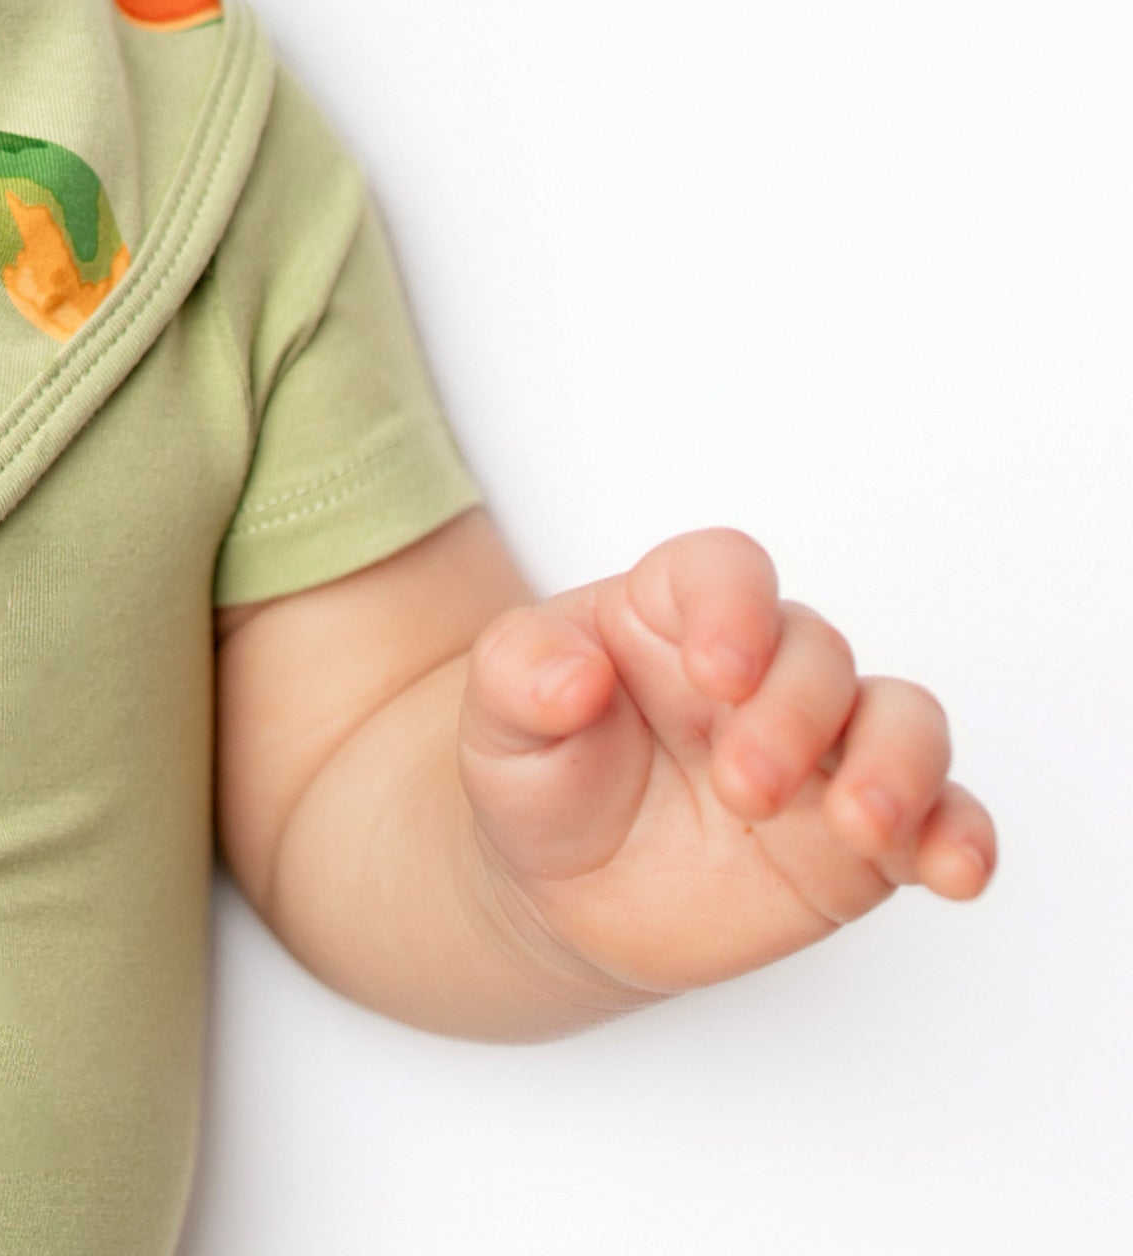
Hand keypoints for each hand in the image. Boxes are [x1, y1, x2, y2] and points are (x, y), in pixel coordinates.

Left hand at [460, 528, 994, 997]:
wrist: (558, 887)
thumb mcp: (496, 717)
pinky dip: (961, 836)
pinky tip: (954, 871)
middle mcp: (763, 668)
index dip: (736, 607)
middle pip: (817, 651)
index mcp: (674, 612)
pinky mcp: (861, 835)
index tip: (717, 669)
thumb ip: (520, 675)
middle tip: (742, 785)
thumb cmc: (537, 769)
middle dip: (792, 715)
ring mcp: (822, 749)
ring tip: (856, 824)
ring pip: (904, 719)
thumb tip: (570, 674)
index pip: (727, 571)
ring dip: (898, 765)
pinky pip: (942, 818)